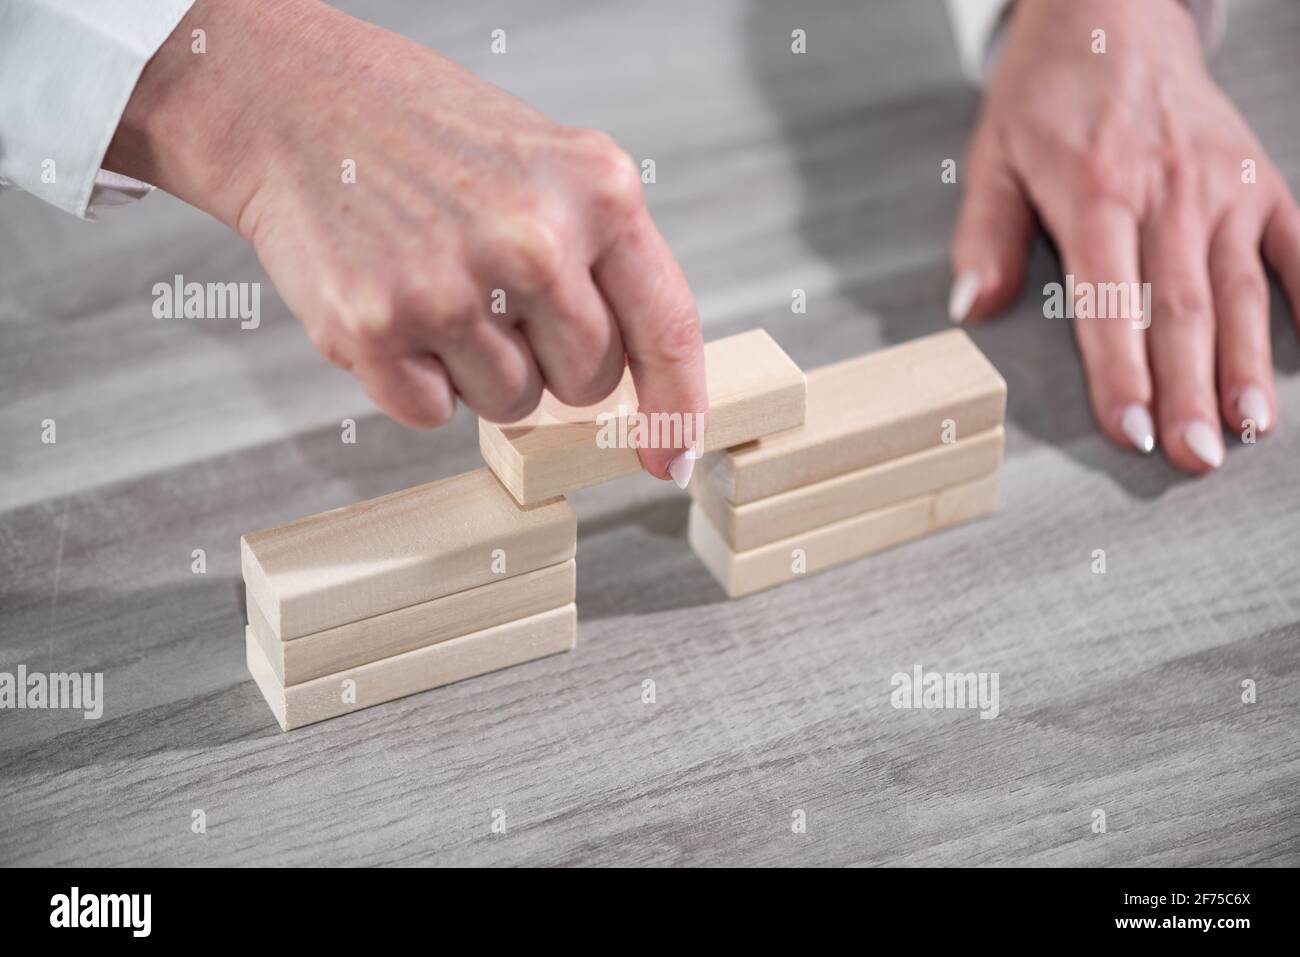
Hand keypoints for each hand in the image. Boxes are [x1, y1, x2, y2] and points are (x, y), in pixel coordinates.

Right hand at [104, 0, 706, 482]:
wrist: (294, 102)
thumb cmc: (427, 137)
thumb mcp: (550, 165)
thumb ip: (603, 259)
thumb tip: (644, 378)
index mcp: (597, 189)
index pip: (667, 327)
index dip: (676, 406)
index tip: (672, 456)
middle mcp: (533, 239)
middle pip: (589, 383)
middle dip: (553, 363)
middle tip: (502, 298)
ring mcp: (451, 287)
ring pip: (513, 406)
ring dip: (481, 371)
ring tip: (441, 287)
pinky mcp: (375, 329)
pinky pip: (434, 415)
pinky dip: (416, 380)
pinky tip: (396, 305)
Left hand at [950, 0, 1299, 472]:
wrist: (1113, 15)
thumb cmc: (1048, 96)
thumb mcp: (993, 157)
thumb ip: (983, 236)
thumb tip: (972, 309)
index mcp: (1096, 193)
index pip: (1109, 300)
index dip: (1121, 372)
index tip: (1131, 430)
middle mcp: (1167, 193)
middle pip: (1181, 308)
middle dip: (1189, 390)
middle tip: (1195, 458)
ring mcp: (1222, 187)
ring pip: (1238, 290)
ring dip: (1246, 364)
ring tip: (1249, 429)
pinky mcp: (1259, 179)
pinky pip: (1298, 243)